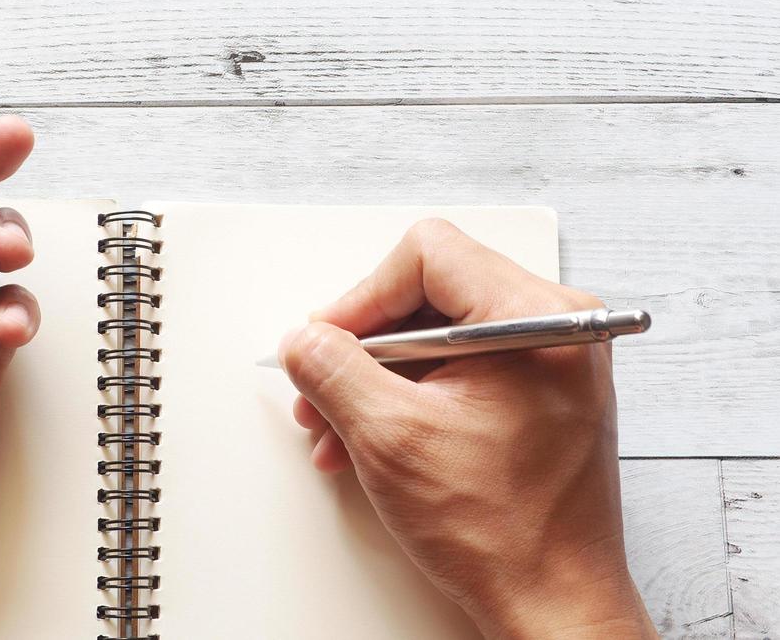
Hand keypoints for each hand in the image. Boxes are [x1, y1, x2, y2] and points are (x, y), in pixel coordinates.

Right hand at [279, 219, 655, 639]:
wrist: (556, 606)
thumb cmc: (505, 532)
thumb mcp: (390, 438)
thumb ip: (334, 370)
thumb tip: (303, 340)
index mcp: (534, 318)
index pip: (428, 255)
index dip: (364, 296)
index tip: (329, 339)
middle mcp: (554, 326)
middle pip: (428, 292)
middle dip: (363, 344)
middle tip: (323, 383)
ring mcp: (550, 361)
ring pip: (436, 333)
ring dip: (376, 376)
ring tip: (336, 425)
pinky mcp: (539, 393)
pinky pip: (458, 367)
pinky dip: (408, 395)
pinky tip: (370, 438)